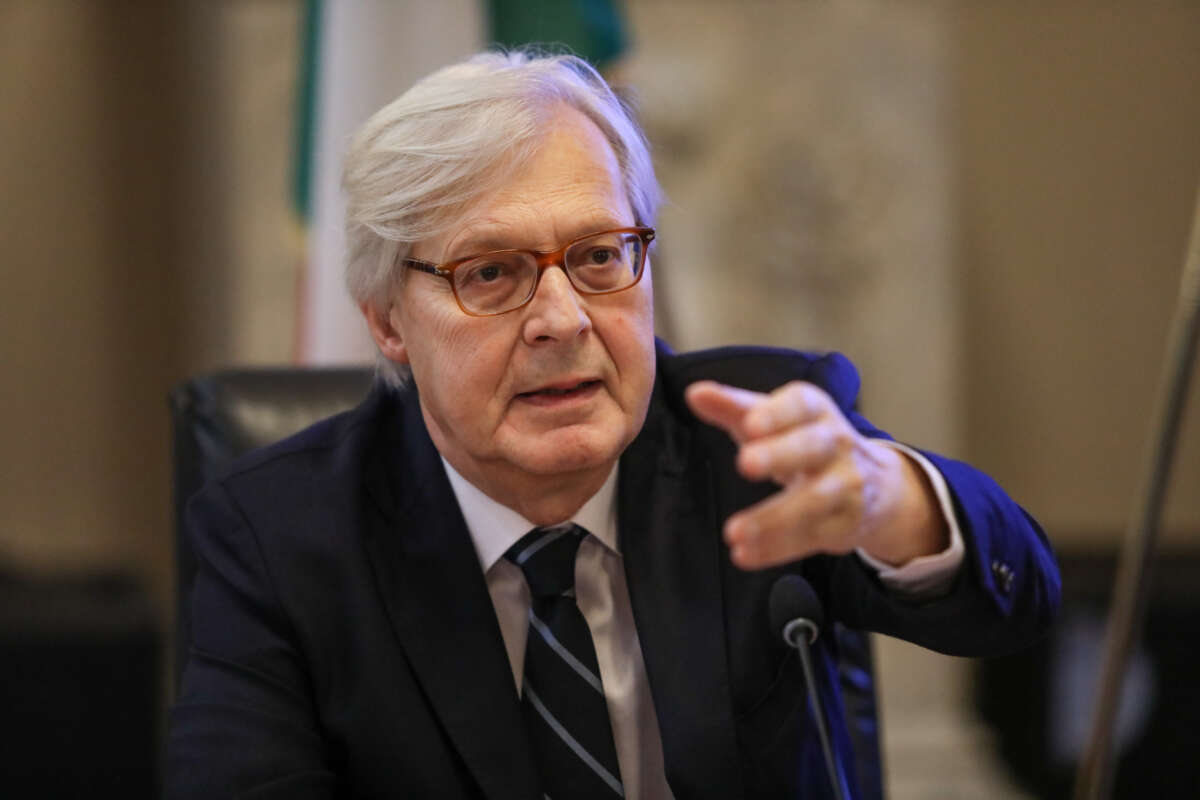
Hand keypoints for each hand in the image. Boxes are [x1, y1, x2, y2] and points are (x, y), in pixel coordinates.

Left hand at [684, 380, 946, 569]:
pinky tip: (745, 554)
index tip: (749, 424)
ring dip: (772, 518)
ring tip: (733, 531)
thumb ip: (733, 407)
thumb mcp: (773, 419)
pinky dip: (776, 548)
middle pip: (812, 446)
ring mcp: (845, 484)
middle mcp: (835, 443)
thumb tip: (695, 394)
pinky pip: (810, 537)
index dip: (776, 414)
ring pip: (813, 500)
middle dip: (780, 454)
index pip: (799, 405)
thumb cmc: (806, 440)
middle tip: (745, 463)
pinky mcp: (845, 523)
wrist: (873, 483)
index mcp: (814, 411)